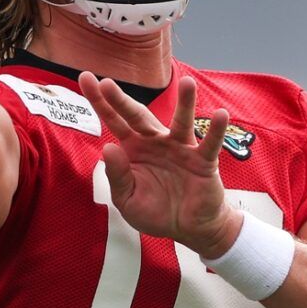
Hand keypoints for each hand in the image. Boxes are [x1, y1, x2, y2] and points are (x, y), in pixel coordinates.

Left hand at [78, 72, 243, 257]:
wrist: (187, 229)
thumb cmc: (155, 212)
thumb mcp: (127, 200)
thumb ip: (117, 176)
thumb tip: (108, 148)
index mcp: (133, 149)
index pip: (114, 121)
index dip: (100, 102)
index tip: (85, 78)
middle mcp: (155, 142)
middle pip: (138, 116)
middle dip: (121, 100)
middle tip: (106, 82)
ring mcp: (180, 148)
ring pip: (181, 122)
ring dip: (185, 102)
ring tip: (187, 82)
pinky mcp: (202, 161)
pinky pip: (210, 144)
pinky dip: (216, 130)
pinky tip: (221, 115)